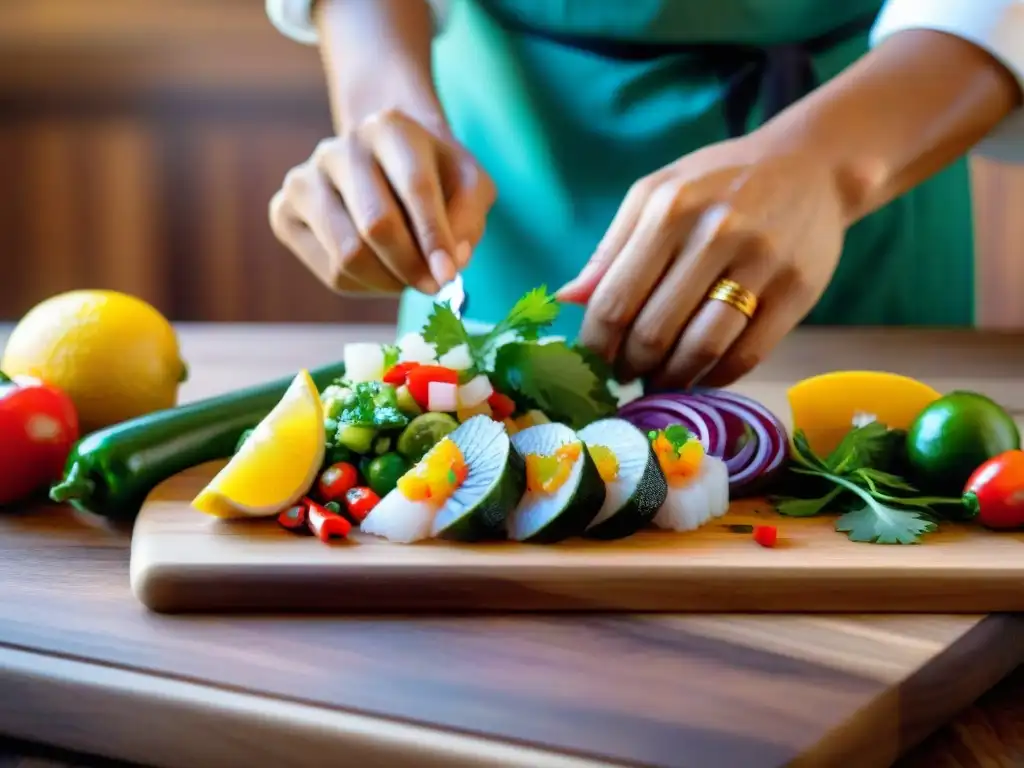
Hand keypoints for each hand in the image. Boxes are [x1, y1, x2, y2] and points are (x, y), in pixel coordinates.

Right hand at [269, 109, 495, 295]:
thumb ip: (468, 220)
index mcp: (388, 127)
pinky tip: (381, 269)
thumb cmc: (436, 176)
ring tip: (409, 276)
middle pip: (376, 225)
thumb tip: (449, 262)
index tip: (448, 275)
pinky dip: (364, 285)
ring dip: (389, 280)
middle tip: (432, 285)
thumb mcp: (470, 185)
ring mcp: (303, 179)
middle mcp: (337, 148)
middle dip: (410, 265)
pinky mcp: (284, 212)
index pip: (414, 188)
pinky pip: (330, 270)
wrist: (386, 163)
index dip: (434, 237)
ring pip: (348, 255)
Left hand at [557, 137, 847, 388]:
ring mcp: (761, 263)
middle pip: (654, 332)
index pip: (615, 301)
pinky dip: (715, 378)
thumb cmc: (719, 183)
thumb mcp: (656, 194)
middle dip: (631, 368)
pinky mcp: (797, 291)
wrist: (810, 166)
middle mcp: (715, 234)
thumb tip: (568, 299)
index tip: (593, 363)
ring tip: (658, 382)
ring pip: (700, 349)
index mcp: (668, 210)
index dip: (597, 346)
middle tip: (626, 376)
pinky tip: (700, 376)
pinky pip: (746, 355)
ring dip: (671, 380)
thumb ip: (611, 248)